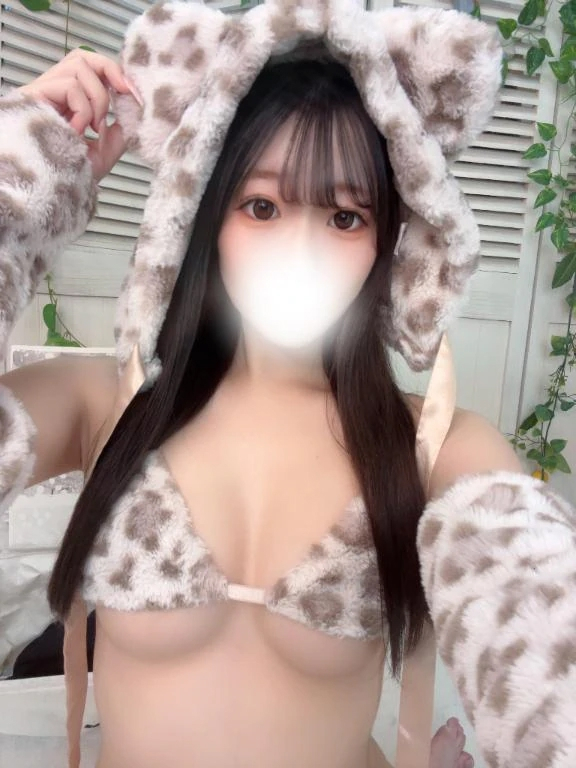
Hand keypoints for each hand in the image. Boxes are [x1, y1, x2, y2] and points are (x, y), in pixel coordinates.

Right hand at [17, 49, 142, 181]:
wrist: (57, 190)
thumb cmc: (76, 173)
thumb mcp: (108, 148)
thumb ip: (122, 127)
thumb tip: (135, 105)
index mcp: (70, 101)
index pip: (91, 68)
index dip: (115, 73)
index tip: (134, 94)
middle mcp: (55, 91)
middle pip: (83, 56)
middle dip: (109, 71)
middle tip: (123, 95)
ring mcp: (44, 92)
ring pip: (79, 66)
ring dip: (98, 99)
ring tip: (94, 127)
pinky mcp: (33, 96)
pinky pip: (69, 85)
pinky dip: (83, 109)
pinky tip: (78, 131)